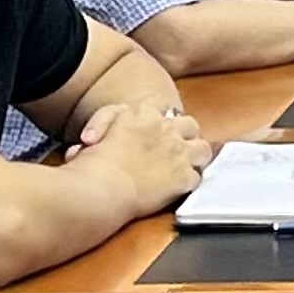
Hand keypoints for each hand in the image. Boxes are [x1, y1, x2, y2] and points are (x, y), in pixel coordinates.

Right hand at [64, 98, 212, 204]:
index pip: (161, 103)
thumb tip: (96, 138)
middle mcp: (166, 128)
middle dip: (184, 135)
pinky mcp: (185, 177)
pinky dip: (188, 183)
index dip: (160, 115)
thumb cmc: (91, 164)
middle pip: (189, 124)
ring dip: (195, 157)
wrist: (102, 188)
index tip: (155, 126)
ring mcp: (180, 152)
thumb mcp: (92, 134)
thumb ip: (102, 126)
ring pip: (203, 148)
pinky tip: (178, 189)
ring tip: (184, 167)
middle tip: (173, 149)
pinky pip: (197, 177)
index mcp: (142, 113)